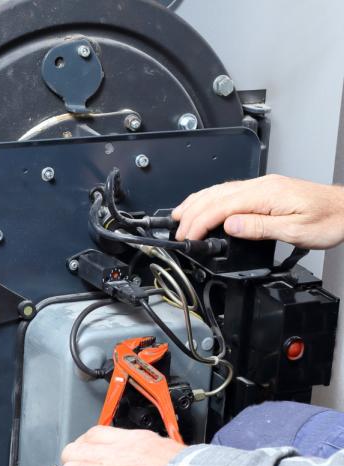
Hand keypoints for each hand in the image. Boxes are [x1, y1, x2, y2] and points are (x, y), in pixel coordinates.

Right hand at [172, 174, 343, 249]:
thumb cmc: (328, 221)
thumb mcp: (295, 231)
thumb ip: (259, 228)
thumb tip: (229, 226)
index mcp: (266, 195)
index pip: (221, 207)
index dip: (200, 223)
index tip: (188, 238)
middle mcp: (261, 186)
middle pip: (215, 196)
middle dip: (191, 214)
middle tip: (178, 233)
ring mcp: (262, 186)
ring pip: (219, 191)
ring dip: (196, 203)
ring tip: (178, 216)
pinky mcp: (265, 191)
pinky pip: (229, 192)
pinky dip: (210, 200)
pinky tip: (203, 206)